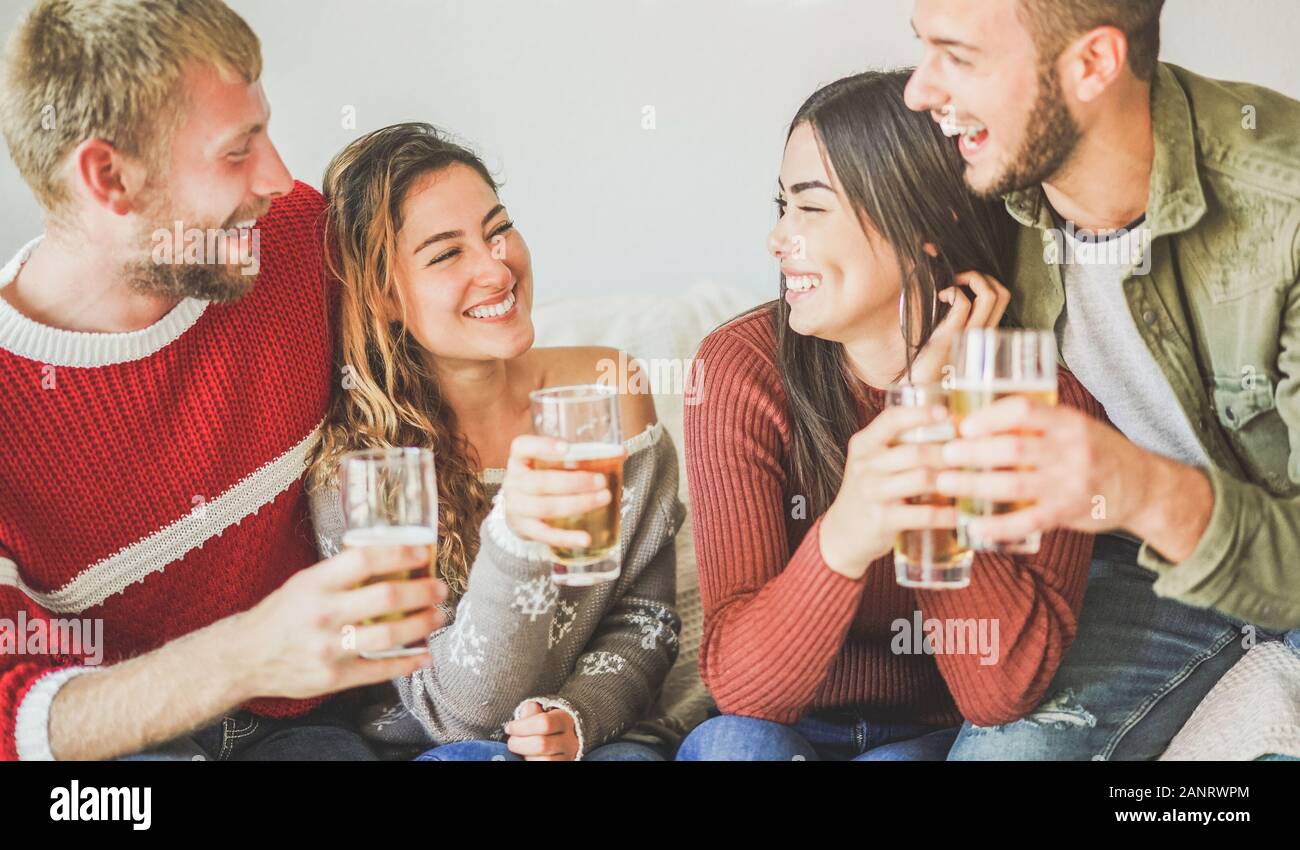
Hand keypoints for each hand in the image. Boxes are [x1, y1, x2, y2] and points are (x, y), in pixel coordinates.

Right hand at [233, 544, 447, 699]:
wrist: (246, 656)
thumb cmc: (285, 613)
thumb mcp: (306, 582)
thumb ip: (343, 573)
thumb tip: (394, 557)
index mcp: (316, 583)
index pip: (364, 560)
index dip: (399, 554)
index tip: (423, 553)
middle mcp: (323, 614)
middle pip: (386, 599)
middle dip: (422, 592)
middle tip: (440, 589)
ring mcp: (328, 648)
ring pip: (389, 636)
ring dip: (422, 625)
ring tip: (437, 616)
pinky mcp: (333, 677)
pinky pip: (379, 671)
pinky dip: (408, 663)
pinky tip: (424, 655)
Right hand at [500, 434, 617, 549]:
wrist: (518, 511)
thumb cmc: (541, 480)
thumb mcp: (548, 465)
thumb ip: (577, 457)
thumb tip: (620, 452)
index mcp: (519, 460)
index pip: (522, 447)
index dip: (543, 446)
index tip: (567, 448)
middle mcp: (513, 482)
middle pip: (541, 481)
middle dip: (574, 481)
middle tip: (601, 481)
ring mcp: (517, 507)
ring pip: (546, 507)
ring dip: (577, 504)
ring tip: (603, 498)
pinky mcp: (524, 529)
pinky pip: (546, 535)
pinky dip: (567, 537)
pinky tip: (586, 538)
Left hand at [504, 701, 579, 760]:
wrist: (562, 740)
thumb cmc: (545, 725)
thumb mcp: (540, 713)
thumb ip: (532, 711)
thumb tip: (526, 710)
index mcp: (564, 720)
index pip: (544, 723)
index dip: (521, 727)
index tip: (509, 728)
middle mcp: (570, 740)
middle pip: (542, 744)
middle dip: (520, 743)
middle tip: (512, 742)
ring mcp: (568, 756)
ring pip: (545, 760)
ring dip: (526, 755)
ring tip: (521, 750)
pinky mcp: (564, 764)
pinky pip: (545, 766)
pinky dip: (532, 761)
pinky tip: (527, 756)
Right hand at [819, 403, 956, 578]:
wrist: (842, 534)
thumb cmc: (869, 492)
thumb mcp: (872, 463)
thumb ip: (898, 445)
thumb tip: (948, 427)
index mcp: (863, 444)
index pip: (891, 420)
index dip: (920, 414)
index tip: (946, 413)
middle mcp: (864, 465)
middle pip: (915, 452)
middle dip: (948, 453)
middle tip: (973, 454)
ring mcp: (871, 493)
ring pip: (921, 479)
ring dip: (951, 480)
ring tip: (971, 480)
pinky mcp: (881, 519)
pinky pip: (922, 514)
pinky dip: (945, 514)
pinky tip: (959, 514)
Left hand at [909, 271, 1010, 384]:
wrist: (919, 393)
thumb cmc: (930, 368)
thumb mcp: (951, 342)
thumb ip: (957, 324)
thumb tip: (954, 296)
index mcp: (986, 335)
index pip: (1002, 299)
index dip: (986, 282)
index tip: (964, 283)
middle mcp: (985, 335)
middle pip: (1003, 293)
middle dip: (982, 276)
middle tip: (960, 280)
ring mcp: (972, 335)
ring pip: (991, 294)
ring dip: (971, 277)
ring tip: (952, 284)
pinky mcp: (953, 336)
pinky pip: (963, 302)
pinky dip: (952, 290)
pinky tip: (939, 297)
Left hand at [935, 395, 1149, 541]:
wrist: (1144, 487)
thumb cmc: (1098, 451)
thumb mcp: (1075, 426)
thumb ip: (1038, 424)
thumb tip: (979, 419)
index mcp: (1068, 422)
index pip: (1025, 410)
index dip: (990, 417)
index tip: (964, 426)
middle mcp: (1070, 450)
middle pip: (1012, 448)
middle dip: (972, 452)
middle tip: (944, 454)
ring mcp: (1070, 483)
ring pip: (1013, 485)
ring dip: (974, 485)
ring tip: (944, 484)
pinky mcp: (1068, 513)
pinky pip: (1028, 521)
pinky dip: (998, 526)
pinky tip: (975, 526)